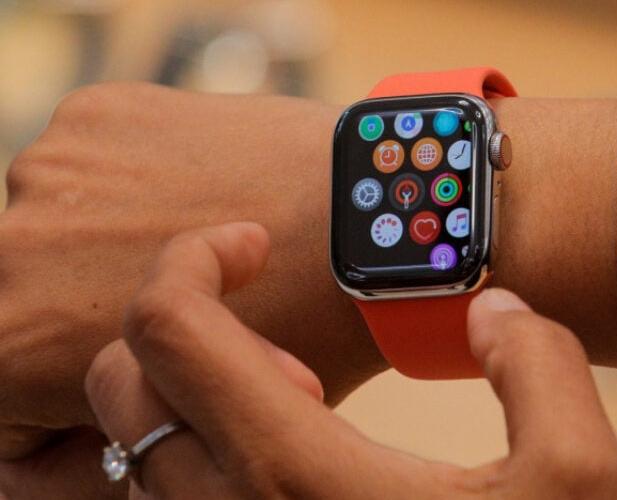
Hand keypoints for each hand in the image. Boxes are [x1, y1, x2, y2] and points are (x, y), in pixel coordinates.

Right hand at [0, 84, 383, 497]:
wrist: (369, 224)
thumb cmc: (301, 341)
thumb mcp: (193, 420)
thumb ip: (115, 423)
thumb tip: (93, 427)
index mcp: (12, 345)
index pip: (1, 412)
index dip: (64, 418)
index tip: (124, 405)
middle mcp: (7, 250)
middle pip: (27, 306)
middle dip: (86, 324)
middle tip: (164, 327)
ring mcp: (49, 169)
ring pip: (60, 232)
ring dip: (105, 250)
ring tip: (195, 258)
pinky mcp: (96, 113)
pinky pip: (96, 168)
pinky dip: (133, 188)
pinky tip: (202, 200)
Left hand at [85, 223, 616, 499]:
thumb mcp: (573, 481)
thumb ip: (542, 369)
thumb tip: (494, 316)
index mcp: (294, 473)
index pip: (169, 329)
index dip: (193, 257)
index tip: (250, 244)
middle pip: (121, 379)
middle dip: (188, 324)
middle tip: (285, 348)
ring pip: (134, 441)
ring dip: (194, 392)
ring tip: (298, 407)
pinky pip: (165, 491)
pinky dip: (200, 447)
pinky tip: (292, 461)